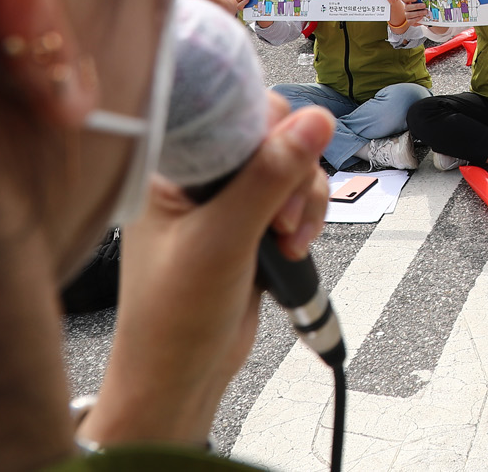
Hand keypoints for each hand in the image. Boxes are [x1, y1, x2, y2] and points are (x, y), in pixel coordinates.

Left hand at [79, 95, 330, 448]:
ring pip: (291, 164)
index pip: (232, 109)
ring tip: (286, 242)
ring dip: (303, 201)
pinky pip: (296, 195)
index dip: (268, 130)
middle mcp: (199, 173)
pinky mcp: (252, 220)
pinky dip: (306, 218)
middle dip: (292, 174)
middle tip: (283, 218)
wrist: (180, 378)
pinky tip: (291, 247)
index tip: (287, 159)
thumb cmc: (173, 319)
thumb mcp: (222, 242)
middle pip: (272, 133)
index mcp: (173, 163)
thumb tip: (314, 121)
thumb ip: (269, 179)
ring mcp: (227, 197)